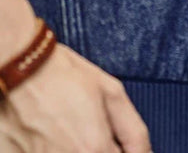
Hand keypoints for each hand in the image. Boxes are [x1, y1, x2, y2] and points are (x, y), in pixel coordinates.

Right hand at [0, 41, 151, 151]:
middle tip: (97, 131)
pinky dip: (61, 149)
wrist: (24, 71)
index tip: (118, 140)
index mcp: (94, 149)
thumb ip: (134, 130)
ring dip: (84, 149)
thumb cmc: (66, 76)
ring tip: (76, 130)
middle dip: (104, 149)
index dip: (126, 150)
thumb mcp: (112, 93)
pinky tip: (60, 135)